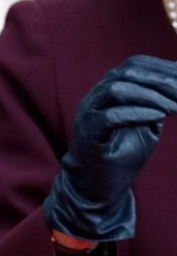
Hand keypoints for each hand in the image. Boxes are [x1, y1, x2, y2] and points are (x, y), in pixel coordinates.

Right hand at [45, 55, 176, 243]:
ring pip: (118, 90)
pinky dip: (137, 113)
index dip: (162, 68)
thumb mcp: (147, 125)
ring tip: (174, 106)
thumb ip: (159, 105)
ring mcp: (88, 114)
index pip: (135, 65)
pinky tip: (158, 116)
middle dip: (161, 80)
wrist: (96, 190)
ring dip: (151, 96)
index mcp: (108, 90)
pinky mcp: (88, 135)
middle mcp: (96, 96)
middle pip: (128, 73)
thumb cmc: (121, 157)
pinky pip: (110, 117)